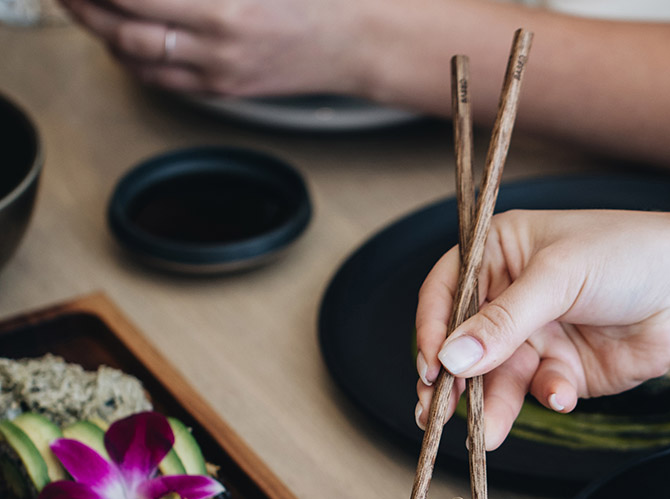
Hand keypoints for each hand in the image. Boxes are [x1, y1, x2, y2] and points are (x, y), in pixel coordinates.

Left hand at [58, 0, 361, 96]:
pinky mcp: (223, 90)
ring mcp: (218, 73)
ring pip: (135, 57)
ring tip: (82, 7)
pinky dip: (129, 60)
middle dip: (83, 4)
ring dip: (99, 31)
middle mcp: (217, 44)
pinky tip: (118, 39)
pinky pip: (161, 81)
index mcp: (225, 6)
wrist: (357, 41)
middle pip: (123, 26)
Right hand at [414, 208, 669, 450]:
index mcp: (501, 253)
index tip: (430, 365)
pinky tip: (564, 392)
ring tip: (485, 435)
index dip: (431, 329)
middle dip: (453, 382)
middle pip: (464, 345)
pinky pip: (537, 392)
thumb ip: (502, 323)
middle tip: (434, 415)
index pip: (446, 292)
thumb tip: (450, 359)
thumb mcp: (558, 278)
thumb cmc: (630, 256)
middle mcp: (510, 296)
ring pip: (497, 379)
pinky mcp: (560, 371)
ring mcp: (535, 336)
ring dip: (491, 406)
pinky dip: (547, 396)